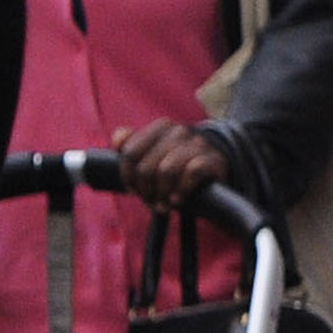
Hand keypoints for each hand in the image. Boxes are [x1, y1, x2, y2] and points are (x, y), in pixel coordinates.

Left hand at [116, 120, 230, 208]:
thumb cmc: (178, 165)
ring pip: (166, 171)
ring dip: (162, 194)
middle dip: (145, 191)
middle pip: (146, 167)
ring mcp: (198, 144)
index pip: (130, 152)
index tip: (134, 190)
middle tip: (151, 202)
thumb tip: (117, 140)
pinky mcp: (213, 159)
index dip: (128, 177)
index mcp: (162, 127)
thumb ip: (132, 145)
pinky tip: (178, 199)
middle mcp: (179, 131)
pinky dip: (181, 191)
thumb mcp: (154, 154)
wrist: (216, 171)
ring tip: (164, 206)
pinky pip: (191, 174)